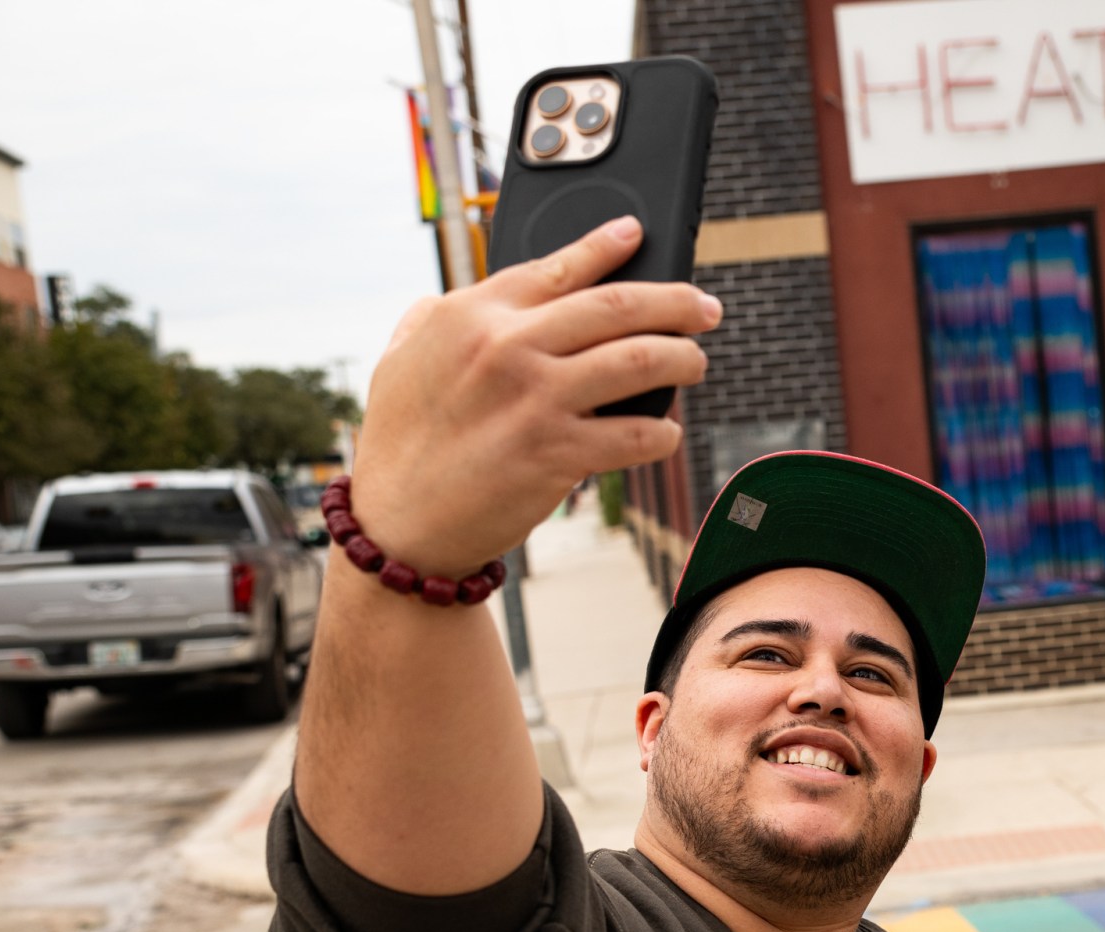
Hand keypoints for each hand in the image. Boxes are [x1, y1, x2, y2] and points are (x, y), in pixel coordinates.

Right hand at [348, 215, 720, 574]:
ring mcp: (536, 399)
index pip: (558, 267)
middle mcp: (508, 346)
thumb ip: (431, 319)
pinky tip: (665, 432)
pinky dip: (662, 432)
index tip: (638, 233)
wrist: (399, 524)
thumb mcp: (399, 359)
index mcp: (472, 314)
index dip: (606, 245)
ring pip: (640, 361)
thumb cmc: (400, 442)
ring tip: (696, 363)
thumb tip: (452, 298)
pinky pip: (637, 434)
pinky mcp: (558, 453)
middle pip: (618, 306)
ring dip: (683, 360)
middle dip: (677, 302)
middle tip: (706, 309)